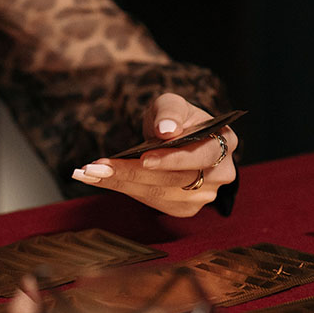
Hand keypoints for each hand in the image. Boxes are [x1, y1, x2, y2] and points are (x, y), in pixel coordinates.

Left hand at [70, 93, 237, 216]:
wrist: (175, 138)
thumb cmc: (176, 119)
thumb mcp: (171, 104)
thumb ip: (170, 111)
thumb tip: (167, 130)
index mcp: (225, 142)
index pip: (200, 156)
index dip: (172, 159)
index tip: (143, 158)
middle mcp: (221, 174)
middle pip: (174, 179)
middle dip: (131, 172)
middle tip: (95, 168)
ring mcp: (204, 195)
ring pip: (158, 193)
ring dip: (120, 183)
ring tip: (88, 173)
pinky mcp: (184, 208)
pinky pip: (152, 201)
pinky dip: (123, 190)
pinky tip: (98, 180)